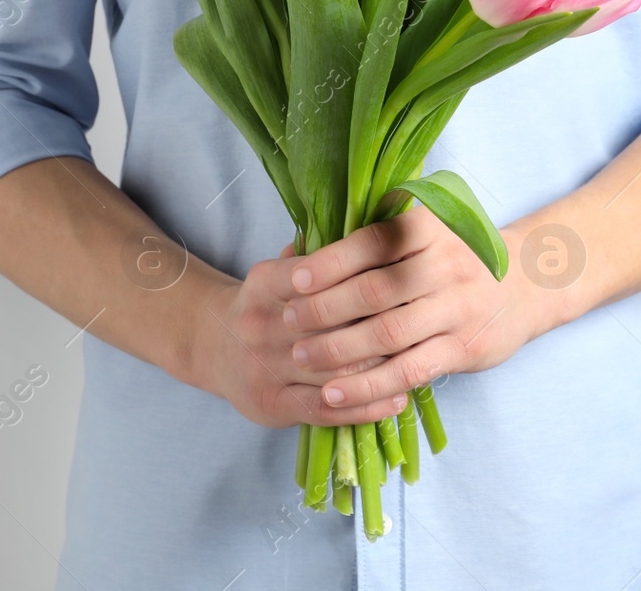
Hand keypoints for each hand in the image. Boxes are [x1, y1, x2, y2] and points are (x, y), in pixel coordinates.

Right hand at [193, 247, 411, 428]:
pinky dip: (366, 406)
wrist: (214, 346)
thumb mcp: (280, 269)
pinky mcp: (272, 403)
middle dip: (383, 326)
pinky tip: (397, 398)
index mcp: (264, 282)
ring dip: (384, 369)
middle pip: (335, 326)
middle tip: (426, 323)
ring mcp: (264, 367)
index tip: (407, 281)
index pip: (321, 279)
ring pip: (336, 370)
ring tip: (421, 362)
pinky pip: (327, 409)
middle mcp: (260, 325)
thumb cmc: (266, 303)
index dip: (366, 282)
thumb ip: (319, 256)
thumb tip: (373, 231)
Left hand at [281, 208, 540, 411]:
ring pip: (388, 334)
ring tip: (301, 356)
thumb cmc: (455, 256)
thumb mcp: (427, 231)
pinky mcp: (464, 348)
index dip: (331, 261)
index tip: (296, 278)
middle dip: (325, 308)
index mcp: (431, 228)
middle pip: (376, 290)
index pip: (374, 242)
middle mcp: (448, 265)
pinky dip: (368, 384)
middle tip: (288, 321)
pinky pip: (408, 371)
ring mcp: (459, 308)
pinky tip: (335, 393)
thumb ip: (379, 235)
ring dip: (339, 349)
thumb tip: (306, 244)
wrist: (525, 285)